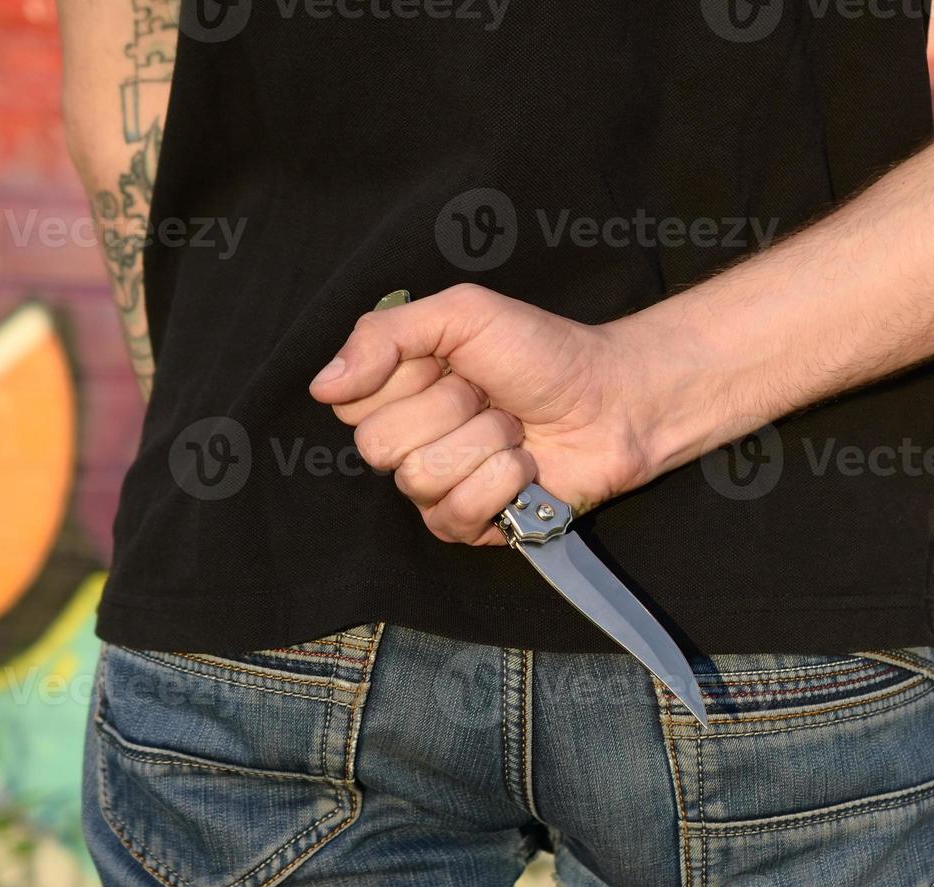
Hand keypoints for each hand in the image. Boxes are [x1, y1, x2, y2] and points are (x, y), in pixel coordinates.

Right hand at [309, 285, 656, 544]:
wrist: (612, 400)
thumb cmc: (542, 353)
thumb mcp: (462, 314)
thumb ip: (384, 335)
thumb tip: (322, 386)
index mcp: (396, 391)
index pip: (350, 401)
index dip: (401, 379)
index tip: (448, 361)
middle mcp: (408, 441)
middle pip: (378, 445)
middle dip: (448, 409)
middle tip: (487, 395)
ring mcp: (436, 487)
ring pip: (419, 478)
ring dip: (482, 443)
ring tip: (513, 428)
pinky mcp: (470, 525)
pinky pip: (455, 514)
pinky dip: (501, 481)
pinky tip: (524, 466)